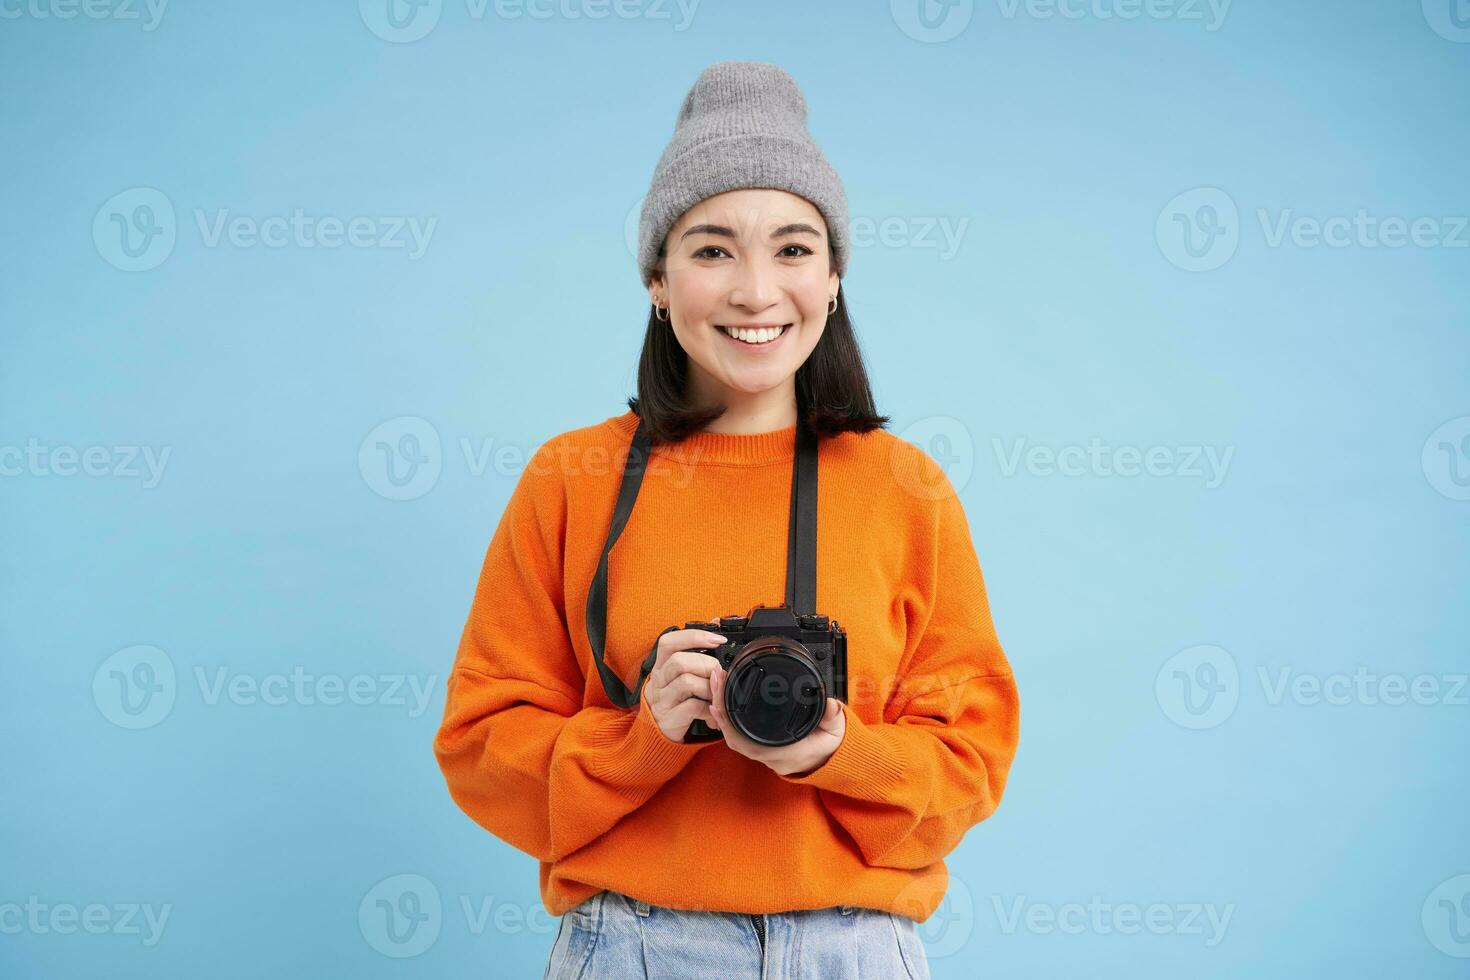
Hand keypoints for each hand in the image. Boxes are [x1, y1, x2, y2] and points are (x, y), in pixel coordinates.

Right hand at [641, 625, 729, 742]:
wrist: (659, 732)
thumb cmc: (676, 697)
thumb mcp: (681, 672)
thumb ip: (696, 649)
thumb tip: (715, 621)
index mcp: (661, 665)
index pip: (669, 642)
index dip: (693, 636)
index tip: (718, 639)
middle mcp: (658, 680)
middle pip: (679, 661)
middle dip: (706, 664)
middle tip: (718, 673)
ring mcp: (662, 700)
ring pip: (687, 683)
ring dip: (709, 687)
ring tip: (716, 694)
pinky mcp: (670, 719)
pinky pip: (693, 708)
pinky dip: (710, 709)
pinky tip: (713, 713)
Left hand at [709, 659, 845, 776]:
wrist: (830, 759)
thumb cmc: (830, 744)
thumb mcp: (836, 728)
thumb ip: (832, 716)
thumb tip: (831, 704)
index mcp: (786, 753)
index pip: (750, 743)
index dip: (730, 723)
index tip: (721, 699)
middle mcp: (771, 757)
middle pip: (734, 737)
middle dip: (721, 708)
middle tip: (717, 679)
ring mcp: (764, 755)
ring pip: (733, 738)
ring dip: (721, 712)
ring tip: (716, 684)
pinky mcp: (761, 749)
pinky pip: (737, 739)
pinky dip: (726, 721)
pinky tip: (719, 703)